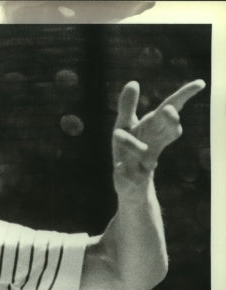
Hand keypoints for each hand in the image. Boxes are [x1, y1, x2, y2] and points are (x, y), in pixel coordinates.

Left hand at [112, 78, 204, 197]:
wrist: (129, 182)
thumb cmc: (129, 148)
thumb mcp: (124, 126)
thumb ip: (127, 106)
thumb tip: (133, 82)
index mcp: (154, 127)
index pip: (171, 109)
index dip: (185, 96)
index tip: (200, 83)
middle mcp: (155, 143)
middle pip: (170, 131)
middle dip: (170, 121)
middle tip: (168, 109)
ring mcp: (145, 162)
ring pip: (145, 152)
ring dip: (131, 144)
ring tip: (115, 133)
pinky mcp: (133, 178)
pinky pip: (129, 175)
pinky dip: (123, 170)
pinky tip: (118, 166)